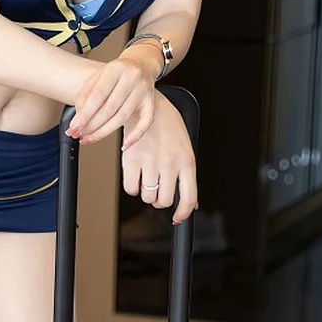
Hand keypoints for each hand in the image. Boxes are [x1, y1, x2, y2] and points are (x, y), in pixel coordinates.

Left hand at [68, 50, 158, 147]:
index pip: (98, 95)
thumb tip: (78, 117)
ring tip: (89, 138)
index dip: (85, 114)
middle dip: (92, 125)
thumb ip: (86, 94)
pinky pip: (145, 122)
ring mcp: (144, 91)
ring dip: (104, 132)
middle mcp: (132, 78)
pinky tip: (124, 145)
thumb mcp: (97, 76)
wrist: (141, 64)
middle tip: (79, 134)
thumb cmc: (117, 72)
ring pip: (123, 117)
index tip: (74, 126)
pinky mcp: (152, 102)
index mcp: (116, 69)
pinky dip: (135, 136)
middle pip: (110, 108)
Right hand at [121, 91, 197, 223]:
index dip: (183, 213)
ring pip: (147, 196)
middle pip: (164, 201)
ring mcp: (150, 162)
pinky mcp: (131, 159)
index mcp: (187, 160)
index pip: (189, 197)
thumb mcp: (185, 147)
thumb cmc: (167, 125)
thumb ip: (187, 174)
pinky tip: (135, 176)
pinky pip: (130, 189)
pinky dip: (132, 187)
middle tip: (157, 189)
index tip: (177, 218)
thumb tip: (191, 202)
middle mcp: (170, 163)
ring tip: (146, 179)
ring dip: (146, 193)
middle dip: (160, 199)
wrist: (146, 102)